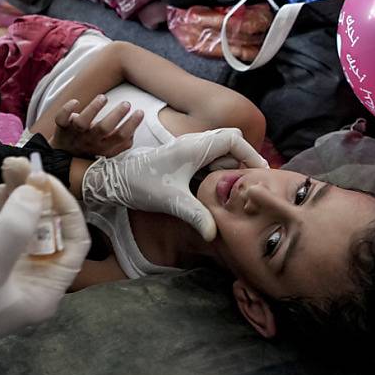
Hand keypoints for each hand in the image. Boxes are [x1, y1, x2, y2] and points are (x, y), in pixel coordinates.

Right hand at [0, 164, 88, 374]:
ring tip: (5, 167)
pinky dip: (4, 213)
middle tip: (16, 163)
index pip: (74, 240)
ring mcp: (12, 277)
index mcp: (47, 290)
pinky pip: (6, 235)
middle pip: (49, 229)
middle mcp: (35, 283)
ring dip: (19, 199)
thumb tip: (35, 191)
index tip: (40, 179)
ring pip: (26, 228)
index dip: (63, 206)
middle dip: (37, 196)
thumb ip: (13, 230)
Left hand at [49, 95, 143, 157]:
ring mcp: (75, 134)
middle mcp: (89, 141)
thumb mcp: (107, 151)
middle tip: (127, 103)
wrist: (62, 159)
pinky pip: (61, 118)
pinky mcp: (62, 127)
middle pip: (103, 128)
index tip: (140, 112)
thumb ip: (121, 144)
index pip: (120, 137)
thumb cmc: (90, 150)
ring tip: (104, 97)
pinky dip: (67, 109)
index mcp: (103, 147)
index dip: (131, 125)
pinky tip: (76, 102)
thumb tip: (133, 131)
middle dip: (116, 115)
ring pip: (83, 122)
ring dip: (93, 108)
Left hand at [82, 128, 268, 241]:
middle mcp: (193, 144)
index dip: (251, 154)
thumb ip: (195, 215)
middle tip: (248, 187)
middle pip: (231, 145)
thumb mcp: (171, 202)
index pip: (233, 140)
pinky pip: (209, 160)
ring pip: (220, 153)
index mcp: (193, 146)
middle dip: (242, 164)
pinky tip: (216, 192)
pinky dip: (217, 173)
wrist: (113, 180)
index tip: (261, 173)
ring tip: (234, 193)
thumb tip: (214, 234)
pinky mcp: (182, 159)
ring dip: (229, 170)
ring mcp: (187, 150)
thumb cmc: (140, 184)